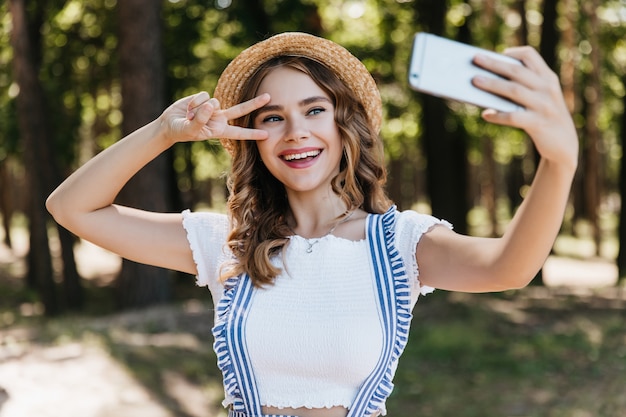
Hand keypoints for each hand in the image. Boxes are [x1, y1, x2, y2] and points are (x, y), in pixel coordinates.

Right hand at [160, 91, 269, 143]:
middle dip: (254, 103)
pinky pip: (204, 96)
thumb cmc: (181, 131)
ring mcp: (213, 107)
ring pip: (214, 102)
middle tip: (269, 97)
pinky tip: (189, 107)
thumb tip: (211, 105)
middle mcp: (219, 118)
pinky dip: (194, 102)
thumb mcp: (190, 130)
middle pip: (240, 110)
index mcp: (220, 130)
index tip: (266, 135)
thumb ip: (200, 119)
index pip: (239, 132)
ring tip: (190, 116)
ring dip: (199, 109)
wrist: (169, 123)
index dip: (252, 133)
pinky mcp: (205, 98)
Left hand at [472, 48, 577, 171]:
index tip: (498, 52)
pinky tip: (486, 115)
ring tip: (475, 81)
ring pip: (514, 90)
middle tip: (476, 59)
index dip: (513, 52)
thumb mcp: (541, 98)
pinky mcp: (539, 124)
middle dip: (494, 64)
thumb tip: (488, 82)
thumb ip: (523, 88)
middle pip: (517, 71)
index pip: (531, 56)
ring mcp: (544, 106)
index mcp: (548, 78)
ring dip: (492, 84)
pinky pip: (514, 117)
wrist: (565, 145)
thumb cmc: (544, 118)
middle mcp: (547, 88)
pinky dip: (498, 115)